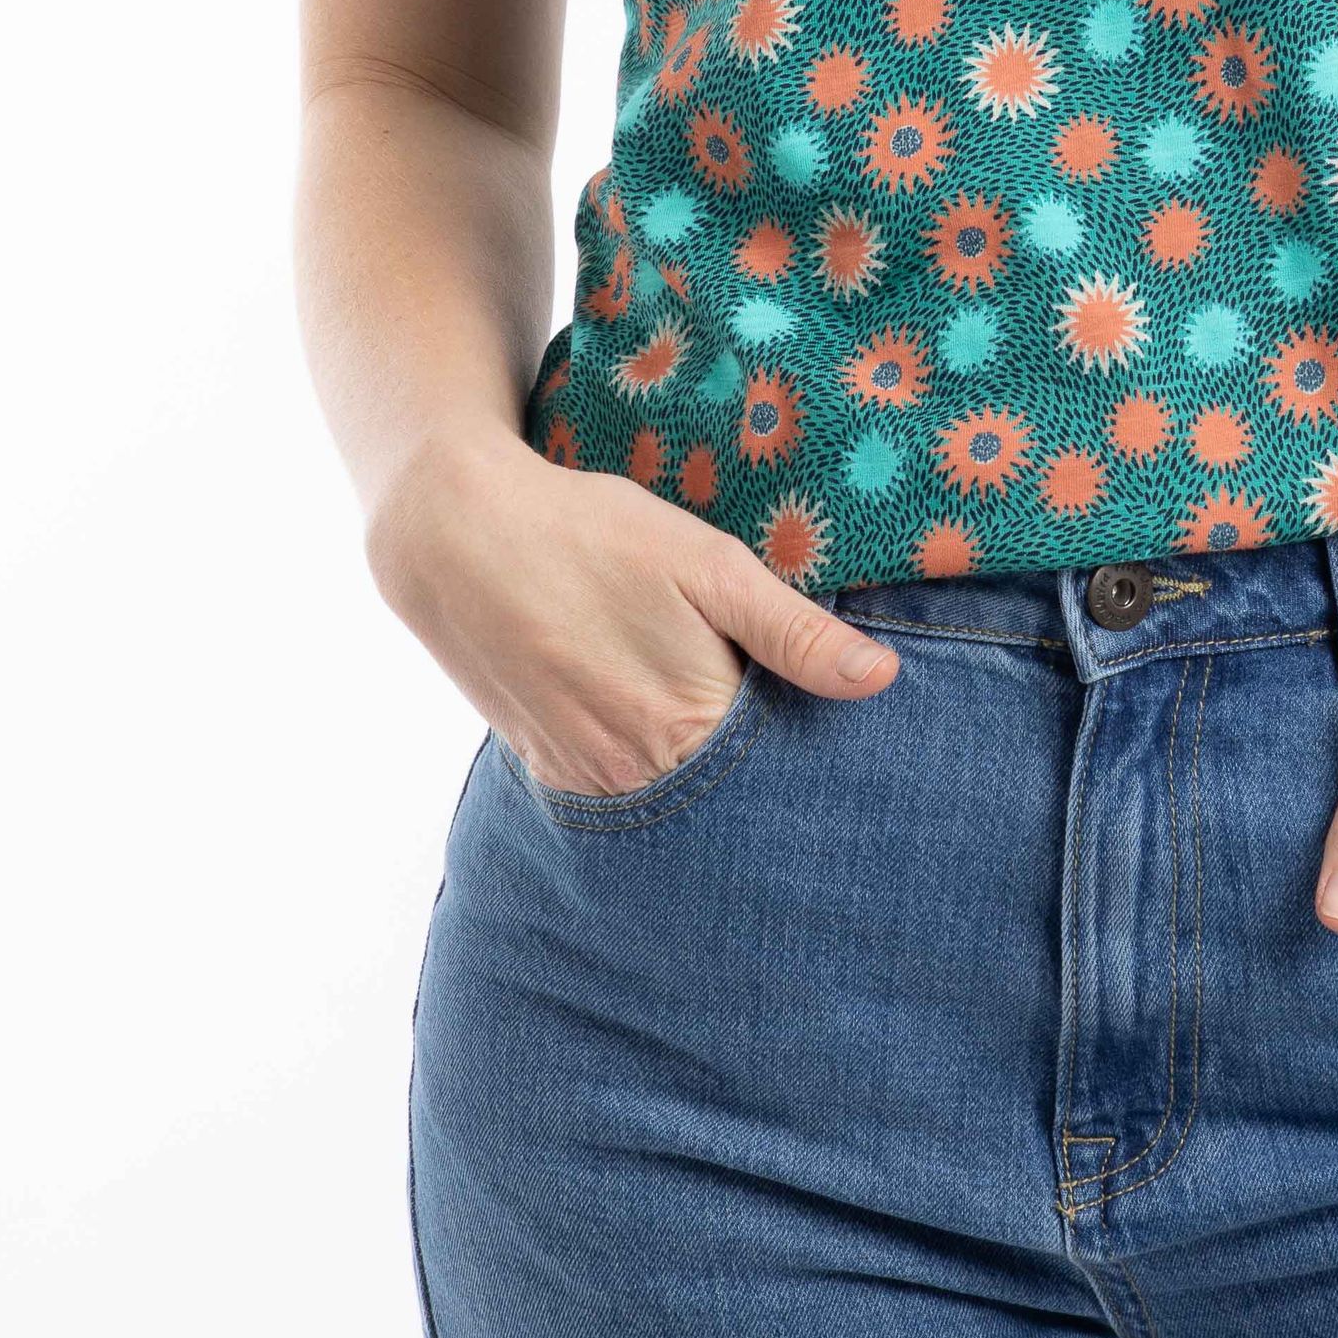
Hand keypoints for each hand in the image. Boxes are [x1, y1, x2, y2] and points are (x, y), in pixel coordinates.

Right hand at [364, 432, 899, 794]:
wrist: (456, 535)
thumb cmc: (593, 536)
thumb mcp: (707, 565)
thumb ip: (792, 632)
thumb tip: (880, 680)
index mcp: (687, 728)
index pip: (781, 777)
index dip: (815, 759)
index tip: (843, 743)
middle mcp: (633, 775)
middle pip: (726, 801)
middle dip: (763, 781)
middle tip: (783, 730)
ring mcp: (583, 778)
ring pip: (672, 802)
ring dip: (703, 778)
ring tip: (721, 727)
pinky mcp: (547, 767)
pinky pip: (619, 790)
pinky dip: (648, 770)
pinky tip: (657, 725)